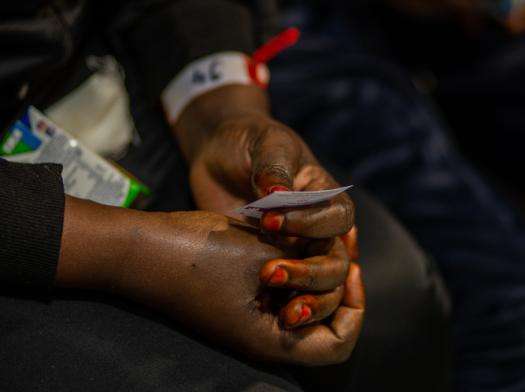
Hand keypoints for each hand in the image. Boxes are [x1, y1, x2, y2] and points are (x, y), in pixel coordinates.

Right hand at [56, 197, 363, 364]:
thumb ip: (304, 260)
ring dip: (317, 267)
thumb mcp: (262, 256)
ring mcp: (254, 312)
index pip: (338, 343)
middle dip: (337, 281)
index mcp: (272, 339)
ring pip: (306, 297)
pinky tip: (297, 232)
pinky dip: (296, 261)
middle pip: (326, 319)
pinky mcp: (243, 292)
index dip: (353, 307)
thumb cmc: (199, 258)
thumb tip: (336, 252)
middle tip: (341, 242)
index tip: (351, 267)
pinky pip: (283, 283)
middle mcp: (266, 331)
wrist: (145, 249)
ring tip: (320, 232)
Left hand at [172, 85, 355, 326]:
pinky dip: (283, 303)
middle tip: (270, 275)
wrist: (220, 154)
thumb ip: (274, 166)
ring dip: (305, 298)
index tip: (269, 222)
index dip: (308, 224)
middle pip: (334, 261)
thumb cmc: (250, 141)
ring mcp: (296, 248)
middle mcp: (318, 227)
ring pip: (319, 283)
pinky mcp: (271, 261)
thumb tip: (278, 193)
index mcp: (326, 195)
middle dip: (309, 273)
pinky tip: (269, 315)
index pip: (336, 219)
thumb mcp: (266, 143)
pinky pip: (287, 289)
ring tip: (283, 315)